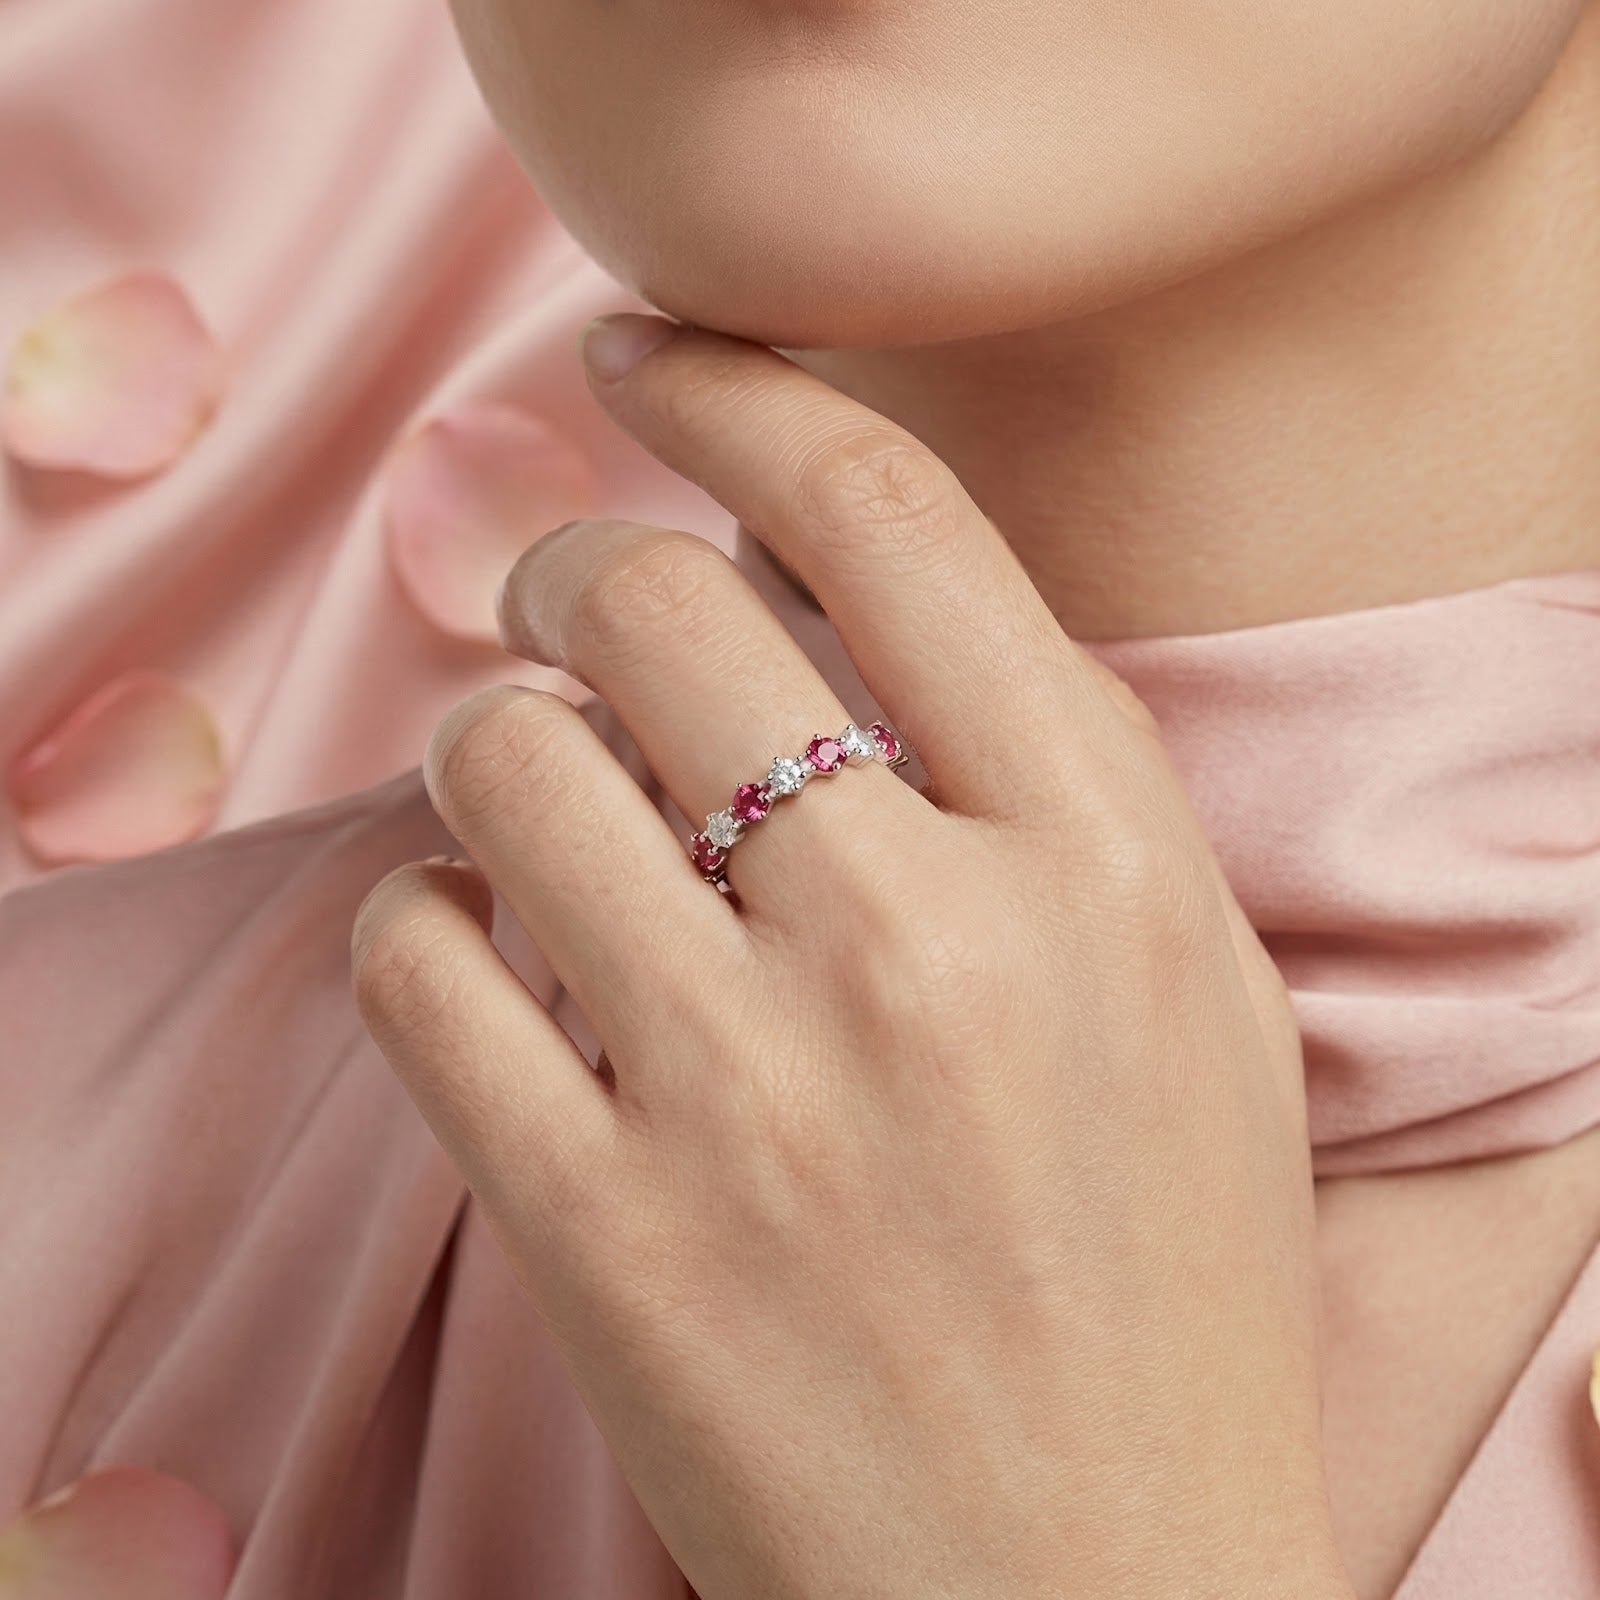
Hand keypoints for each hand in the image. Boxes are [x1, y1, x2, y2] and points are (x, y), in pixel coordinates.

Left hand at [351, 314, 1352, 1599]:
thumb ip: (1034, 771)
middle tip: (564, 607)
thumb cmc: (1160, 1280)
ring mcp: (752, 1093)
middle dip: (571, 569)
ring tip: (526, 791)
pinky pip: (416, 959)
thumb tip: (811, 586)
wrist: (1094, 1596)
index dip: (738, 388)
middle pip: (649, 602)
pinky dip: (423, 919)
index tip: (646, 354)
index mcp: (1104, 861)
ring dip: (482, 738)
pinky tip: (483, 948)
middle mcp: (928, 946)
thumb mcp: (1179, 986)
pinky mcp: (603, 1233)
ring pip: (499, 758)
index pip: (885, 510)